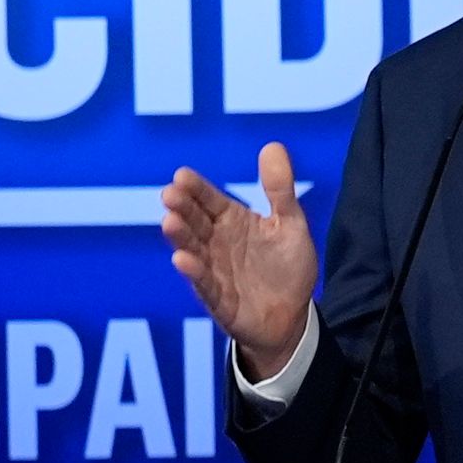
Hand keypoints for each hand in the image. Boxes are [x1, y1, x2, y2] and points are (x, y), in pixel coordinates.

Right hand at [162, 145, 317, 375]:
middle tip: (170, 194)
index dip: (197, 189)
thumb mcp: (290, 224)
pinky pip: (203, 283)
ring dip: (180, 236)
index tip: (182, 175)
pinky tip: (183, 260)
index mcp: (232, 221)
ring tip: (170, 222)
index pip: (210, 200)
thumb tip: (272, 146)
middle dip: (183, 208)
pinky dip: (194, 272)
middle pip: (195, 221)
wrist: (292, 316)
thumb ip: (280, 190)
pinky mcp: (217, 297)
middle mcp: (216, 242)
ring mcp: (213, 269)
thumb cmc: (287, 267)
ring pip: (192, 249)